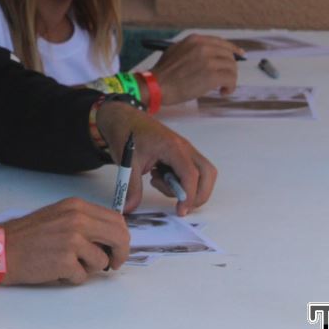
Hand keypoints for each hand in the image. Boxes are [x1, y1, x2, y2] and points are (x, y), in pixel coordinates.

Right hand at [1, 196, 129, 282]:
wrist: (0, 248)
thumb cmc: (27, 236)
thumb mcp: (58, 217)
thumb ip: (84, 222)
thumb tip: (109, 239)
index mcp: (76, 206)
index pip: (116, 220)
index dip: (121, 238)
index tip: (115, 250)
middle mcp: (77, 219)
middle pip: (119, 237)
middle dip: (119, 254)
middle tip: (112, 264)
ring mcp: (72, 240)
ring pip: (102, 261)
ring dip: (89, 268)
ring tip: (67, 264)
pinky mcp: (66, 261)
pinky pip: (83, 277)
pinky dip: (72, 278)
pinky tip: (55, 270)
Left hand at [96, 102, 217, 215]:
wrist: (122, 117)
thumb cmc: (126, 134)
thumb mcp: (127, 163)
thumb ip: (131, 188)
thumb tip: (129, 208)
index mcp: (172, 147)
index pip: (191, 175)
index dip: (189, 196)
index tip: (180, 211)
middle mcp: (184, 147)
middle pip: (207, 174)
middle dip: (199, 194)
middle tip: (181, 205)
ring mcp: (184, 149)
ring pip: (201, 173)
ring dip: (186, 186)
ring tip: (158, 181)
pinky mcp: (180, 152)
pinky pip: (190, 170)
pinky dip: (180, 179)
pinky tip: (158, 174)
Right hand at [151, 34, 241, 105]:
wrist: (157, 85)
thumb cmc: (164, 73)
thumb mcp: (176, 51)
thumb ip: (193, 49)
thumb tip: (210, 55)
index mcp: (195, 40)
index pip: (221, 42)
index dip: (233, 50)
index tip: (240, 56)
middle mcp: (203, 47)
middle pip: (229, 55)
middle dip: (230, 68)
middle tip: (226, 79)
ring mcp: (208, 61)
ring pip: (232, 68)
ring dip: (230, 79)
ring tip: (222, 87)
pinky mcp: (212, 76)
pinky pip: (230, 79)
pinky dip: (230, 87)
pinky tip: (222, 92)